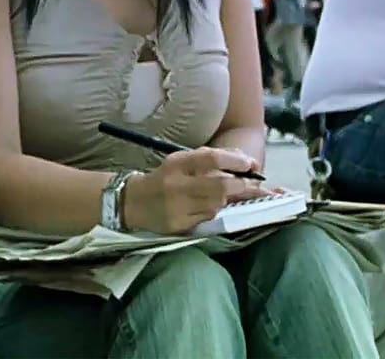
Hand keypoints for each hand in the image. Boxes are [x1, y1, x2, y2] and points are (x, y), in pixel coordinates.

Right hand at [122, 148, 274, 234]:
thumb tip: (243, 160)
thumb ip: (209, 158)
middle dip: (241, 185)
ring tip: (224, 194)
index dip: (235, 161)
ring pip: (217, 203)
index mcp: (177, 164)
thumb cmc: (164, 179)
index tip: (250, 164)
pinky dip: (212, 211)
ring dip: (226, 199)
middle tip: (251, 183)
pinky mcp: (180, 225)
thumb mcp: (181, 161)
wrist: (133, 203)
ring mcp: (178, 207)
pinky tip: (205, 206)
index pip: (212, 159)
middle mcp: (177, 185)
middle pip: (220, 185)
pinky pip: (208, 217)